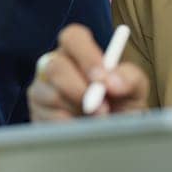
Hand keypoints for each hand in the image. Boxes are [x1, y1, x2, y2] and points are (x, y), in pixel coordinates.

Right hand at [27, 23, 149, 121]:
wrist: (115, 134)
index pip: (73, 37)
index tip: (101, 78)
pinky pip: (48, 118)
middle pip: (56, 66)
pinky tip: (80, 127)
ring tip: (96, 119)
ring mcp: (42, 88)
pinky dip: (69, 126)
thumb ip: (129, 78)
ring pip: (51, 95)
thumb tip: (112, 81)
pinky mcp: (37, 112)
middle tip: (102, 108)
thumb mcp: (135, 88)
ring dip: (78, 111)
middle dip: (80, 89)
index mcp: (79, 51)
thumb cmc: (123, 104)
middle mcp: (56, 64)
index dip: (86, 56)